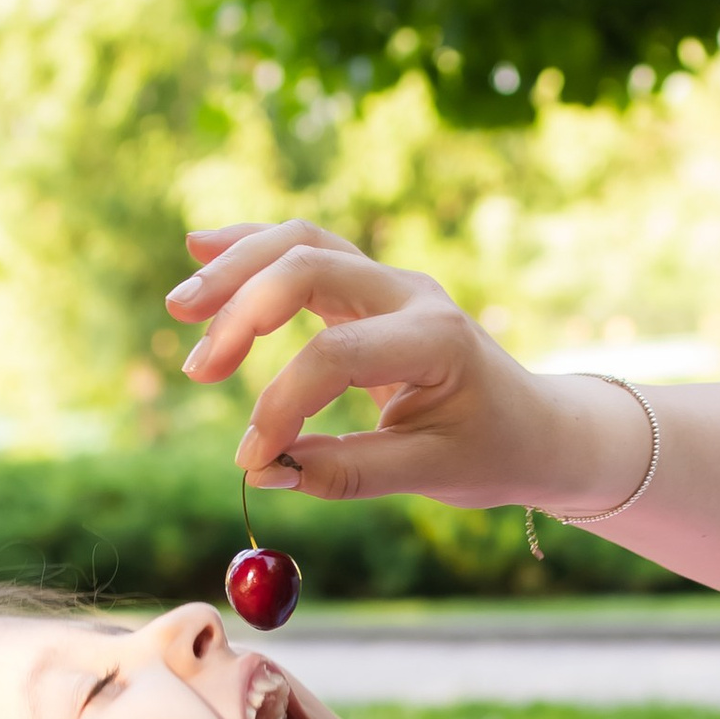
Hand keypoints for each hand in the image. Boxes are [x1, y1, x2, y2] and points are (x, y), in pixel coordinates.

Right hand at [162, 219, 645, 510]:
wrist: (537, 426)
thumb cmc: (492, 453)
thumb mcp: (430, 475)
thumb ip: (347, 473)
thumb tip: (264, 471)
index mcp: (437, 341)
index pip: (334, 355)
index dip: (281, 405)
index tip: (252, 457)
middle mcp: (413, 295)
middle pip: (309, 266)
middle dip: (242, 310)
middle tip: (196, 369)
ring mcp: (391, 283)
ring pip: (304, 243)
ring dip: (237, 268)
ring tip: (182, 305)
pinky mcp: (370, 287)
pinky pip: (307, 249)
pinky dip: (253, 248)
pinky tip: (200, 247)